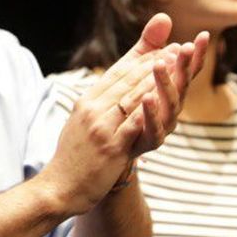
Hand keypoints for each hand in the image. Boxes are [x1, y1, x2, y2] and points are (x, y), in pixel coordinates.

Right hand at [43, 14, 206, 214]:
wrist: (59, 188)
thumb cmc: (74, 158)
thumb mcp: (82, 123)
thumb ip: (100, 105)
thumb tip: (116, 93)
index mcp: (86, 101)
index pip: (117, 73)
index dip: (142, 59)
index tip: (163, 49)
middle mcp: (92, 109)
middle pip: (127, 80)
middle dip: (154, 64)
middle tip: (177, 50)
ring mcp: (100, 127)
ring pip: (132, 97)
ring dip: (156, 79)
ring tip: (177, 66)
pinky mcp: (110, 147)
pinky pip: (133, 124)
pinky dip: (148, 110)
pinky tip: (164, 99)